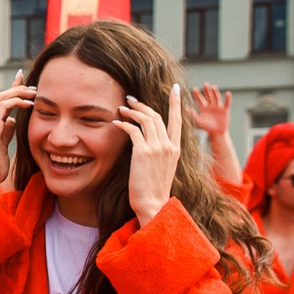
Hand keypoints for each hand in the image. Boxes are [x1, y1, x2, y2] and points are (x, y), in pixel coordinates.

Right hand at [0, 76, 35, 187]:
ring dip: (19, 92)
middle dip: (18, 86)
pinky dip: (17, 102)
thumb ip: (7, 132)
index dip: (14, 89)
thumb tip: (11, 121)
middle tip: (34, 86)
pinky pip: (3, 107)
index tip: (25, 81)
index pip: (4, 102)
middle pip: (2, 95)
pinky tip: (28, 104)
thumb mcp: (4, 146)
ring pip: (2, 97)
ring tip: (34, 93)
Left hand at [117, 85, 180, 225]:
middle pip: (157, 116)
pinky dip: (123, 123)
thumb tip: (148, 142)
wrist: (153, 204)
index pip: (177, 120)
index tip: (175, 89)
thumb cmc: (154, 189)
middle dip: (142, 105)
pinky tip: (116, 123)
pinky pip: (133, 130)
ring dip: (131, 111)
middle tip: (130, 99)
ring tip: (121, 108)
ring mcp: (157, 148)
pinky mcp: (143, 152)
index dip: (175, 103)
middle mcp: (168, 146)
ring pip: (145, 120)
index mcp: (175, 149)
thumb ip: (160, 152)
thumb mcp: (162, 167)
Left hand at [190, 83, 231, 139]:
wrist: (216, 133)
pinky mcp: (224, 110)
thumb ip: (192, 114)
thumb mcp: (198, 121)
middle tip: (205, 84)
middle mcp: (210, 106)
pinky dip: (227, 98)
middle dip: (207, 90)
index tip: (194, 89)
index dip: (197, 94)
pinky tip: (228, 93)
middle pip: (208, 96)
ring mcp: (218, 107)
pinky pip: (226, 103)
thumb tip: (185, 108)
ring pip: (216, 98)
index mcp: (203, 108)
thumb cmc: (207, 128)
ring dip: (215, 92)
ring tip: (213, 87)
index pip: (199, 99)